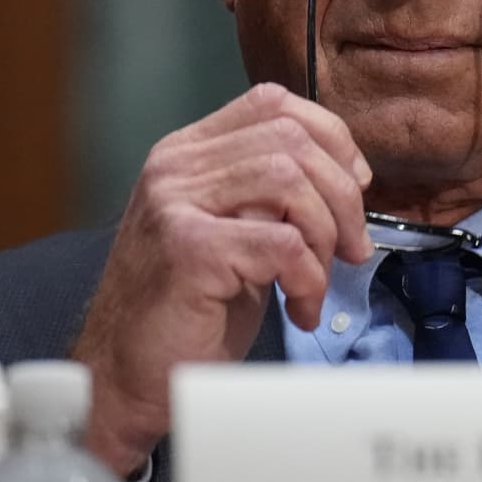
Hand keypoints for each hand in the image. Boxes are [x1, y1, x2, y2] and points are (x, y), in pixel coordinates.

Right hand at [70, 82, 374, 473]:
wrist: (127, 378)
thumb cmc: (190, 312)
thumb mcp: (235, 232)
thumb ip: (274, 193)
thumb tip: (351, 176)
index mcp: (186, 153)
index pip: (272, 104)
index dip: (330, 138)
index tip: (355, 186)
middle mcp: (174, 167)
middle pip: (291, 140)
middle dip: (341, 196)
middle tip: (352, 249)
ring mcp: (175, 204)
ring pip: (290, 182)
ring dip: (325, 237)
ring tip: (316, 283)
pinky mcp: (189, 250)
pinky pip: (283, 244)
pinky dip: (309, 279)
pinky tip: (300, 309)